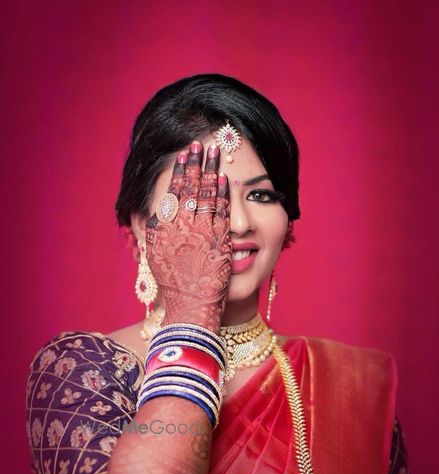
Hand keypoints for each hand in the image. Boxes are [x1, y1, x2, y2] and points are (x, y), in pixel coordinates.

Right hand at [145, 140, 231, 332]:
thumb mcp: (155, 254)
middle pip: (190, 187)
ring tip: (214, 153)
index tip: (184, 155)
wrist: (191, 304)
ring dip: (210, 171)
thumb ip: (154, 230)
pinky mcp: (218, 240)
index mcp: (165, 228)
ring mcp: (201, 232)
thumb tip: (155, 212)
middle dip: (196, 163)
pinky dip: (222, 194)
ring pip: (206, 195)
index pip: (173, 192)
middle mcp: (182, 226)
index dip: (180, 171)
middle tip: (200, 144)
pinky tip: (225, 178)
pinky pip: (221, 212)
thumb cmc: (173, 282)